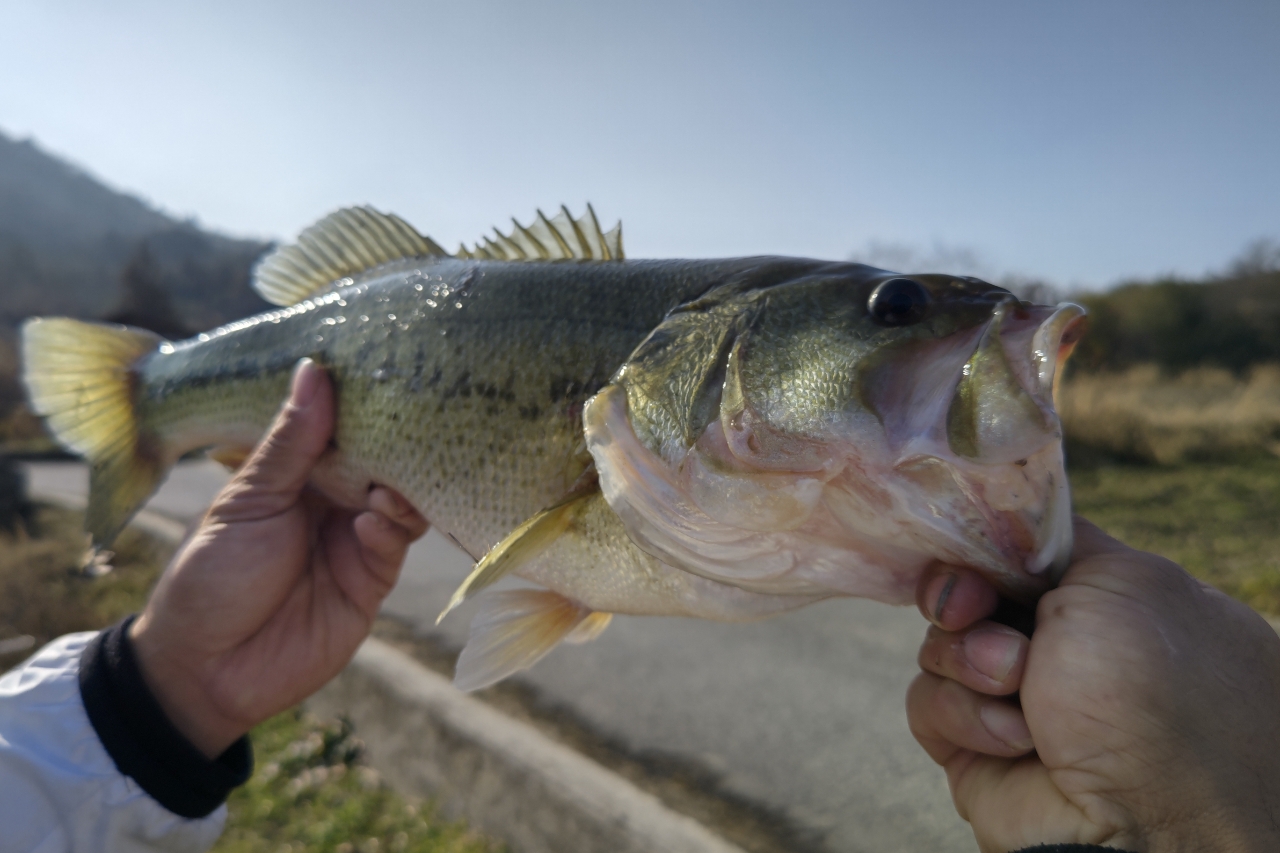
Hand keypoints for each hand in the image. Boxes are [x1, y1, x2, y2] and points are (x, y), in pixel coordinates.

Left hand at [129, 359, 428, 757]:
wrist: (205, 669)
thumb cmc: (212, 575)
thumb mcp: (248, 500)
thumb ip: (290, 442)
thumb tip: (315, 369)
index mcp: (298, 473)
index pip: (345, 428)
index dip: (366, 404)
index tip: (389, 373)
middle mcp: (334, 501)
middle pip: (384, 461)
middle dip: (397, 445)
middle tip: (410, 426)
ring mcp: (356, 541)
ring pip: (402, 501)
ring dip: (399, 489)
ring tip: (382, 488)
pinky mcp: (372, 581)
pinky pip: (396, 545)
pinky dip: (391, 528)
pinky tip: (371, 523)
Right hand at [907, 517, 1279, 852]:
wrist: (1139, 826)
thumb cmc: (1147, 690)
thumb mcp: (1126, 579)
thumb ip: (1062, 540)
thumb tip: (1007, 534)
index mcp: (1123, 606)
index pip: (1033, 552)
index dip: (996, 546)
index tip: (982, 551)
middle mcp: (1076, 656)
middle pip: (977, 592)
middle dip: (966, 598)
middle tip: (970, 609)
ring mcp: (1027, 705)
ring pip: (944, 645)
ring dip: (970, 660)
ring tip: (1014, 685)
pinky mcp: (979, 750)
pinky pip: (930, 702)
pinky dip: (963, 715)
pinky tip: (1011, 740)